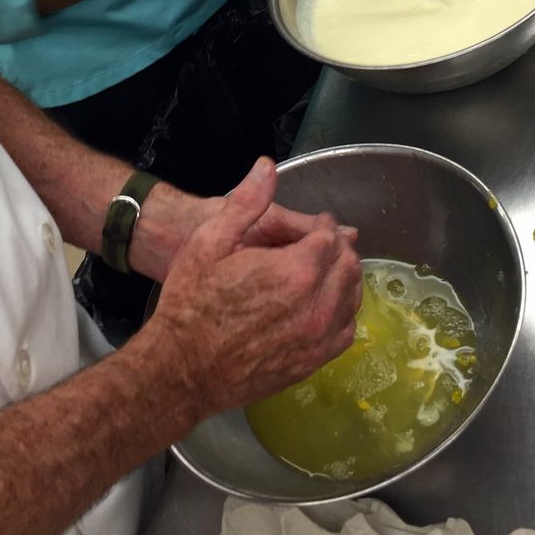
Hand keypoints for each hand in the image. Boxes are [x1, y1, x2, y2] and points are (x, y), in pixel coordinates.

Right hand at [148, 158, 361, 415]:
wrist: (182, 368)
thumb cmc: (191, 301)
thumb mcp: (209, 241)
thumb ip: (246, 202)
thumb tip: (267, 166)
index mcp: (295, 271)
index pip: (330, 237)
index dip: (321, 225)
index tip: (310, 223)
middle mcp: (316, 306)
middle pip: (348, 265)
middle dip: (337, 247)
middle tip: (317, 242)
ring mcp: (318, 338)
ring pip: (352, 297)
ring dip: (343, 276)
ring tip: (322, 268)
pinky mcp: (314, 362)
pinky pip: (346, 330)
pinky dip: (343, 310)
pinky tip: (324, 303)